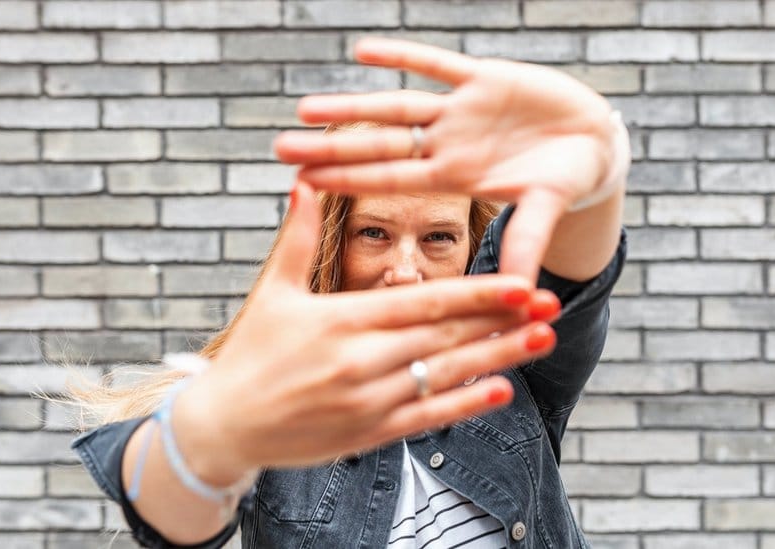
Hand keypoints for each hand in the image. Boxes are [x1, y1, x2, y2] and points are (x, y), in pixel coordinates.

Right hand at [172, 182, 559, 482]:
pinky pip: (425, 417)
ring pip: (444, 375)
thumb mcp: (273, 291)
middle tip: (551, 306)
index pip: (422, 304)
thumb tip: (305, 180)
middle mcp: (359, 361)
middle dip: (502, 321)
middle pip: (445, 337)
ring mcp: (366, 401)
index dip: (476, 294)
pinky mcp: (367, 434)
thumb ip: (298, 237)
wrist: (224, 424)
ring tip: (541, 341)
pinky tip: (500, 390)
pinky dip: (463, 404)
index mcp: (340, 320)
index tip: (520, 283)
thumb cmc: (252, 353)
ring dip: (498, 358)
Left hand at [274, 37, 618, 279]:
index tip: (304, 184)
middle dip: (332, 147)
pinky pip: (436, 63)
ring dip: (353, 105)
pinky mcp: (484, 77)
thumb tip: (518, 296)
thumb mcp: (545, 210)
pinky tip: (364, 52)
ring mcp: (462, 111)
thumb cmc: (566, 181)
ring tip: (305, 107)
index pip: (391, 180)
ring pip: (396, 105)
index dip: (349, 180)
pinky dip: (404, 57)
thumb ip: (526, 244)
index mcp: (457, 178)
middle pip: (380, 145)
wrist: (592, 141)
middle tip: (280, 148)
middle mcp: (449, 144)